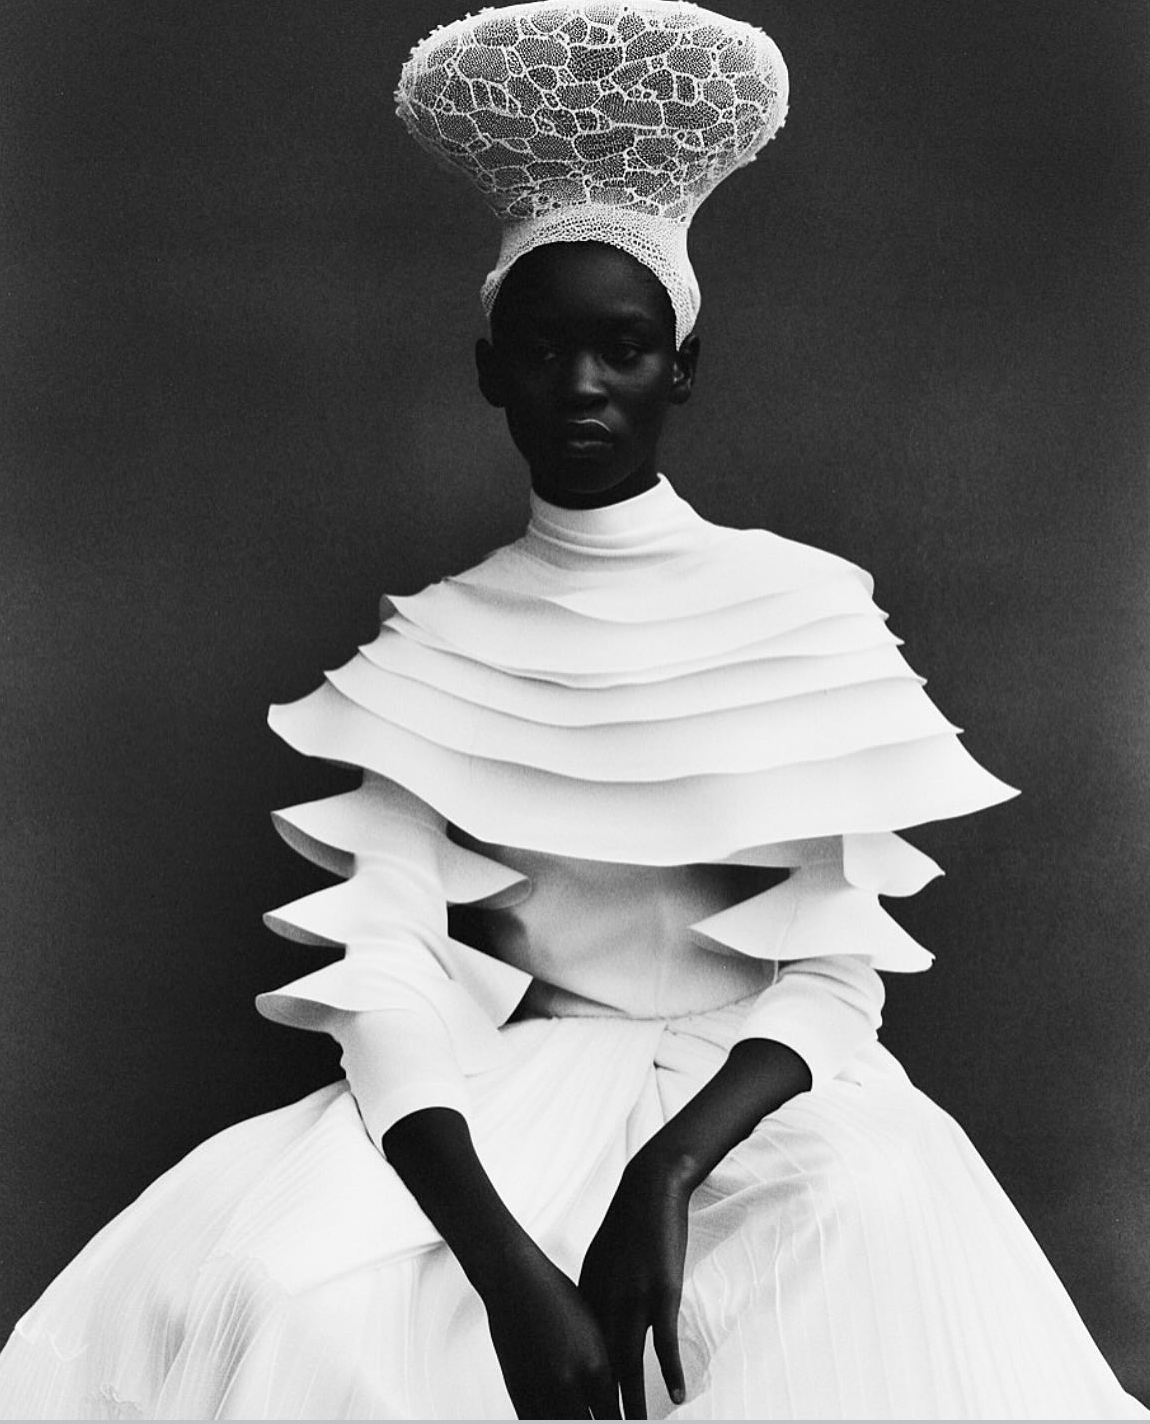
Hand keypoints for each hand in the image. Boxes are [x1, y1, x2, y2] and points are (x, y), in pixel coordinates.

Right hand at [483, 1242, 620, 1419]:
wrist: (514, 1280)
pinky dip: (550, 1423)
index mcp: (594, 1365)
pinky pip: (535, 1422)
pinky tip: (559, 1418)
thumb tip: (614, 1403)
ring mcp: (540, 1389)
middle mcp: (568, 1382)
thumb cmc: (557, 1296)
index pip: (615, 1418)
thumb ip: (604, 1369)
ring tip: (583, 1420)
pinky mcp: (517, 1391)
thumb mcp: (592, 1330)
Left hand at [578, 1153, 691, 1418]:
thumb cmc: (627, 1226)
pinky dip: (671, 1370)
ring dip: (633, 1400)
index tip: (575, 1417)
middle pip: (601, 1366)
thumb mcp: (601, 1263)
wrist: (649, 1188)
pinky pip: (665, 1339)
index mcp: (586, 1296)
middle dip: (600, 1405)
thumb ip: (596, 1297)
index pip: (580, 1356)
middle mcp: (603, 1301)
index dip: (579, 1388)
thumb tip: (591, 1329)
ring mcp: (632, 1297)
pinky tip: (679, 1395)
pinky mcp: (661, 1291)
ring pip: (630, 1360)